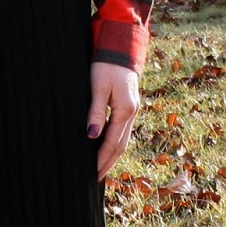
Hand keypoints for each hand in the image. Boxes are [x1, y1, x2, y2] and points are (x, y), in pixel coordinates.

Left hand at [86, 61, 138, 180]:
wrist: (120, 49)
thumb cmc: (106, 66)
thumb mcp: (98, 88)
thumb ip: (96, 112)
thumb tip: (92, 136)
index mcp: (125, 110)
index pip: (112, 142)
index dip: (102, 159)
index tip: (93, 172)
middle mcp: (132, 112)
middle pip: (121, 145)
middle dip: (109, 162)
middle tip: (96, 178)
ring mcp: (132, 109)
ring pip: (123, 139)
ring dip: (113, 155)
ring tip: (101, 168)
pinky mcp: (129, 106)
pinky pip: (123, 130)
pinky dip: (115, 143)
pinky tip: (107, 147)